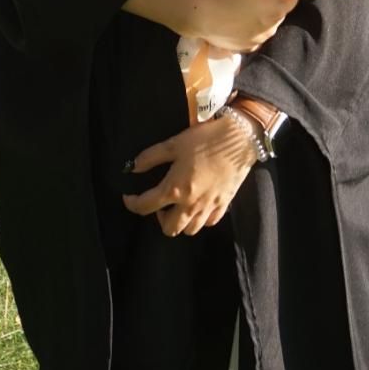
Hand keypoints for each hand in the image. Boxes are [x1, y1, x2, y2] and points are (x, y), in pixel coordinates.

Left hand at [122, 116, 257, 236]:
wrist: (239, 139)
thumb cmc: (205, 139)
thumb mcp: (174, 143)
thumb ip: (150, 157)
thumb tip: (132, 168)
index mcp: (174, 189)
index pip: (145, 206)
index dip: (132, 204)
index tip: (129, 198)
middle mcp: (190, 205)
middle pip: (169, 229)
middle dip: (159, 219)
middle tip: (160, 202)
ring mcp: (208, 208)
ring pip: (189, 230)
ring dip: (180, 222)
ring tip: (179, 205)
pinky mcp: (223, 206)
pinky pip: (208, 223)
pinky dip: (200, 219)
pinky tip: (198, 204)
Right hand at [185, 0, 303, 53]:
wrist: (196, 14)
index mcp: (278, 11)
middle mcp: (272, 30)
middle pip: (278, 11)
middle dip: (270, 1)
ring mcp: (256, 42)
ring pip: (265, 24)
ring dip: (258, 15)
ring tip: (239, 5)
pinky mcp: (241, 48)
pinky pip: (251, 35)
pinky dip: (246, 27)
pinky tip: (233, 19)